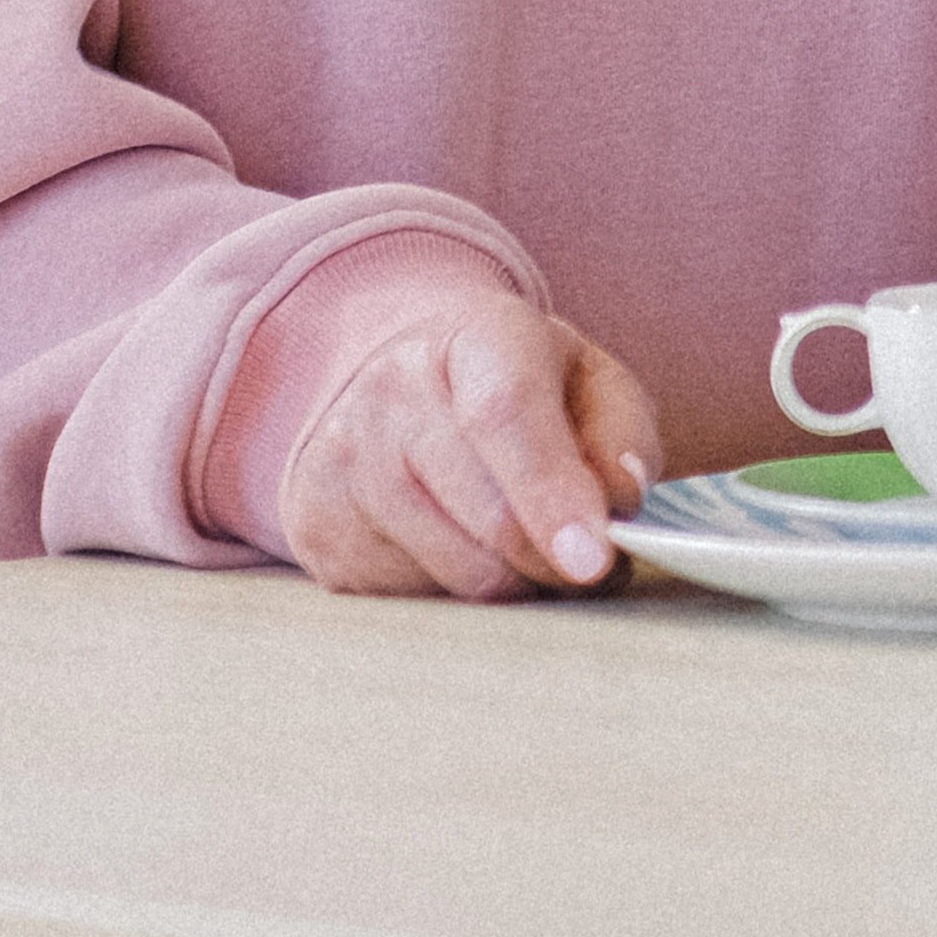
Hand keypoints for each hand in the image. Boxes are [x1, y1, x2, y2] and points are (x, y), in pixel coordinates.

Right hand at [278, 299, 660, 599]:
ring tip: (528, 545)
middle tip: (588, 561)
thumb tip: (619, 499)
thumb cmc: (518, 386)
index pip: (505, 415)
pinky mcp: (315, 527)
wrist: (402, 380)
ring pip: (453, 571)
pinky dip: (457, 590)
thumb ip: (621, 435)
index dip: (551, 492)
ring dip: (514, 582)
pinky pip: (411, 599)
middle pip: (486, 514)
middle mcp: (391, 391)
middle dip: (556, 559)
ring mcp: (340, 459)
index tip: (592, 559)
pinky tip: (462, 543)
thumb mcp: (589, 380)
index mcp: (473, 337)